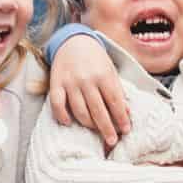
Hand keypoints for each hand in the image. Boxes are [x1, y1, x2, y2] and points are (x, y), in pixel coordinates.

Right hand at [48, 34, 128, 148]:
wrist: (73, 41)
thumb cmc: (96, 59)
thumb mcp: (110, 70)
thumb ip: (118, 91)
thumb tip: (127, 113)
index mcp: (103, 75)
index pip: (115, 101)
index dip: (121, 118)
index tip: (126, 130)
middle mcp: (87, 80)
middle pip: (98, 110)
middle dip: (107, 128)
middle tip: (112, 141)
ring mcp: (70, 82)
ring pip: (79, 111)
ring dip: (88, 125)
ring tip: (95, 131)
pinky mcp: (56, 84)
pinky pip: (57, 104)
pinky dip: (62, 116)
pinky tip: (69, 123)